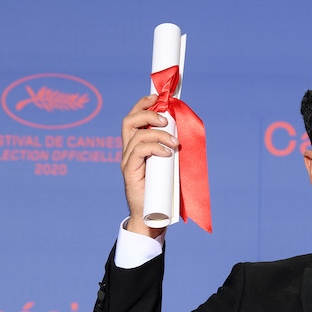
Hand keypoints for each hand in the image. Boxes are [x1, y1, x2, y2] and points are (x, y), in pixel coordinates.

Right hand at [119, 94, 178, 236]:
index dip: (143, 103)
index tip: (158, 96)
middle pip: (129, 121)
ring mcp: (127, 160)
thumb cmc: (163, 190)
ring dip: (158, 134)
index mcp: (136, 146)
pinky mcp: (129, 171)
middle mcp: (128, 150)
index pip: (134, 118)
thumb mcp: (170, 164)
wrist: (152, 216)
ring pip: (136, 135)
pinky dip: (154, 147)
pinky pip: (138, 151)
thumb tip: (185, 134)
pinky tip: (167, 153)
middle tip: (166, 119)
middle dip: (147, 113)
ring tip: (174, 142)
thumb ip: (171, 148)